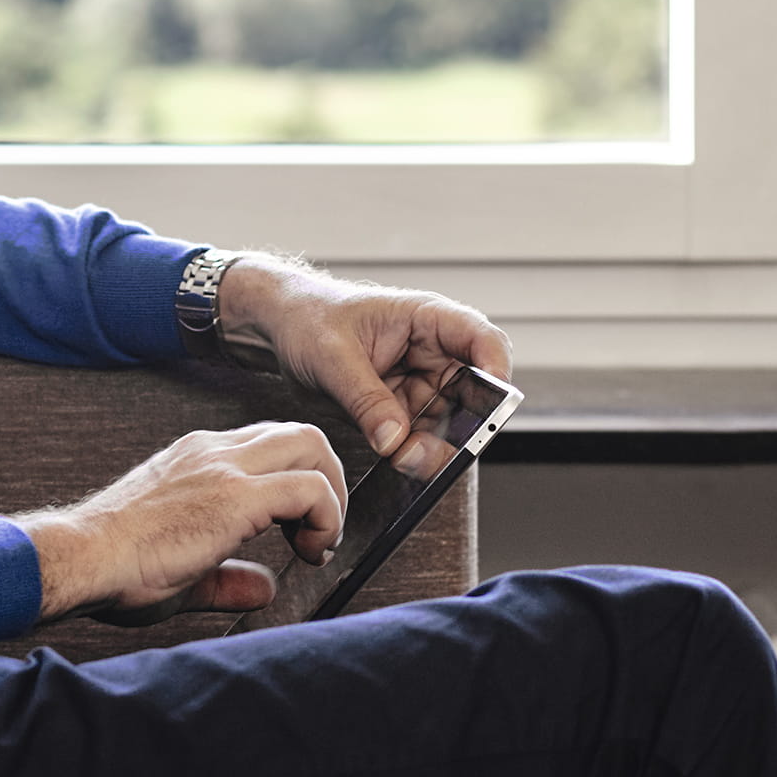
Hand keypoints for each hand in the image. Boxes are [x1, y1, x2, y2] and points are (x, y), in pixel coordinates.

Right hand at [17, 420, 347, 623]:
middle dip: (329, 479)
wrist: (80, 559)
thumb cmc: (114, 565)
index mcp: (197, 457)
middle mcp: (212, 450)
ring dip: (332, 497)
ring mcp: (223, 467)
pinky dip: (326, 518)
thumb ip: (228, 578)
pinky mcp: (234, 496)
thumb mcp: (184, 572)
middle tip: (321, 532)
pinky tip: (311, 551)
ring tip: (318, 543)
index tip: (298, 529)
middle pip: (301, 434)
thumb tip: (263, 588)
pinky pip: (309, 489)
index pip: (269, 444)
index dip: (299, 481)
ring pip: (312, 446)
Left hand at [214, 255, 512, 475]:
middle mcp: (431, 350)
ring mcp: (418, 380)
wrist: (279, 326)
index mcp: (426, 319)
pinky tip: (398, 459)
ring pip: (447, 421)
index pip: (482, 340)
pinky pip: (418, 434)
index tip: (491, 409)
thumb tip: (395, 440)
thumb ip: (366, 400)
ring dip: (433, 444)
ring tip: (407, 458)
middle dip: (461, 425)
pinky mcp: (400, 406)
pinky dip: (411, 450)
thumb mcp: (333, 357)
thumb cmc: (308, 317)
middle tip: (436, 450)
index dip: (497, 372)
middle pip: (472, 391)